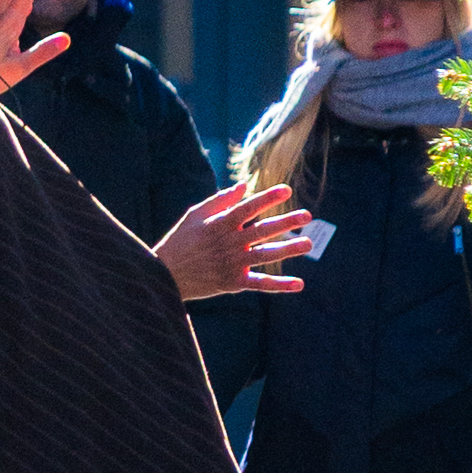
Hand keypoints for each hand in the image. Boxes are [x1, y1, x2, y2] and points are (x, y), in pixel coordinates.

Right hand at [153, 184, 312, 300]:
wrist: (164, 276)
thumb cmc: (180, 241)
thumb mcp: (194, 215)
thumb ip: (220, 200)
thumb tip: (243, 186)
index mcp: (220, 224)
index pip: (248, 208)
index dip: (267, 198)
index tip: (286, 190)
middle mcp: (229, 243)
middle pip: (262, 230)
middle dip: (286, 222)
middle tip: (307, 216)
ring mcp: (232, 264)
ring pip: (265, 255)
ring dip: (288, 249)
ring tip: (308, 244)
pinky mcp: (233, 282)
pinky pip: (260, 283)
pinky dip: (279, 285)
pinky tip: (299, 284)